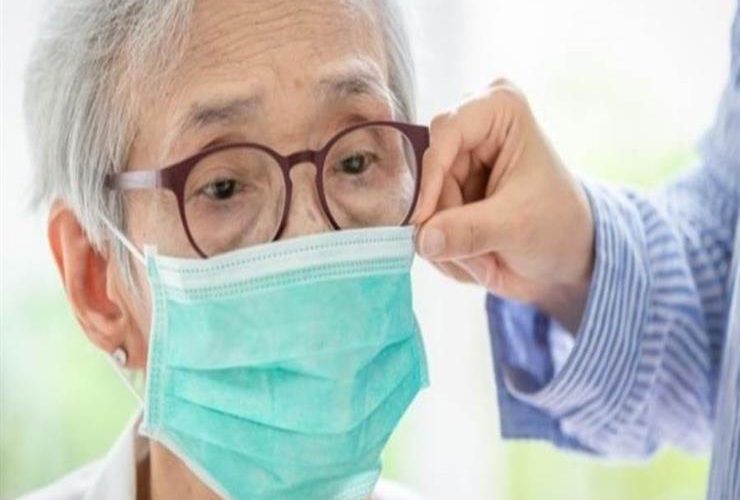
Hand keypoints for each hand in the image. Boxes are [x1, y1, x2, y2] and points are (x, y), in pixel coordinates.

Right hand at [412, 80, 594, 331]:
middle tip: (479, 257)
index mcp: (499, 109)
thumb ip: (469, 231)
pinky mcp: (445, 188)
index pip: (445, 131)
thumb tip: (423, 240)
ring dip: (446, 241)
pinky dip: (444, 246)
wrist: (565, 254)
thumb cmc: (557, 225)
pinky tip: (476, 257)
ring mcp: (455, 159)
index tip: (423, 220)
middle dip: (447, 221)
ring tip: (486, 260)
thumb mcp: (517, 226)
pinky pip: (424, 219)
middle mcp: (472, 125)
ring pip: (423, 200)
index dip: (430, 177)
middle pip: (430, 171)